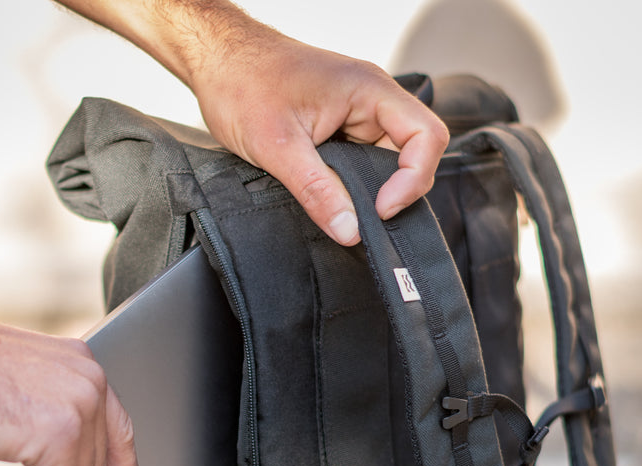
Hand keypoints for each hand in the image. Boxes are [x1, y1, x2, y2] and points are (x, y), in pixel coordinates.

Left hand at [56, 0, 448, 245]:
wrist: (215, 60)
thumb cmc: (242, 81)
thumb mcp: (278, 145)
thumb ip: (317, 190)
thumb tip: (349, 230)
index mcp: (369, 90)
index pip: (426, 136)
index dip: (412, 179)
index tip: (381, 209)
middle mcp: (370, 100)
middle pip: (414, 152)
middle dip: (396, 189)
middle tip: (364, 219)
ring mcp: (355, 114)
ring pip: (385, 161)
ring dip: (371, 188)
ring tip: (344, 208)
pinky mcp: (338, 128)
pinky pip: (361, 161)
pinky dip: (352, 184)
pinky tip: (333, 198)